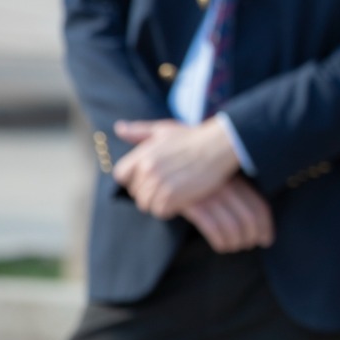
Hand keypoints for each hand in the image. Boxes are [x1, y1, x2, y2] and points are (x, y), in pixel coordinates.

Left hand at [112, 119, 240, 218]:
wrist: (220, 145)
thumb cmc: (194, 137)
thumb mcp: (164, 130)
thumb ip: (139, 131)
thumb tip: (119, 128)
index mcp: (143, 154)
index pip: (121, 176)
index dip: (133, 179)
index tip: (149, 177)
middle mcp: (148, 169)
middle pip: (136, 193)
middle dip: (149, 191)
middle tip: (168, 185)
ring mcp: (160, 183)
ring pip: (147, 204)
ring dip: (159, 202)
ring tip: (175, 193)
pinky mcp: (174, 195)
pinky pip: (160, 211)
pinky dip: (169, 209)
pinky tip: (181, 199)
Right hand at [182, 177, 274, 252]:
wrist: (162, 165)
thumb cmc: (193, 175)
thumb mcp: (218, 179)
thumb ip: (236, 195)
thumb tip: (257, 225)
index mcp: (234, 179)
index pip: (258, 206)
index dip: (265, 226)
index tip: (267, 239)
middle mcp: (224, 185)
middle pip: (249, 218)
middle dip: (252, 237)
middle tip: (249, 246)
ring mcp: (208, 193)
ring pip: (232, 226)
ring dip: (236, 242)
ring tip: (234, 247)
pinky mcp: (190, 203)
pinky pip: (213, 227)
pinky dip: (221, 241)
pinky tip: (221, 246)